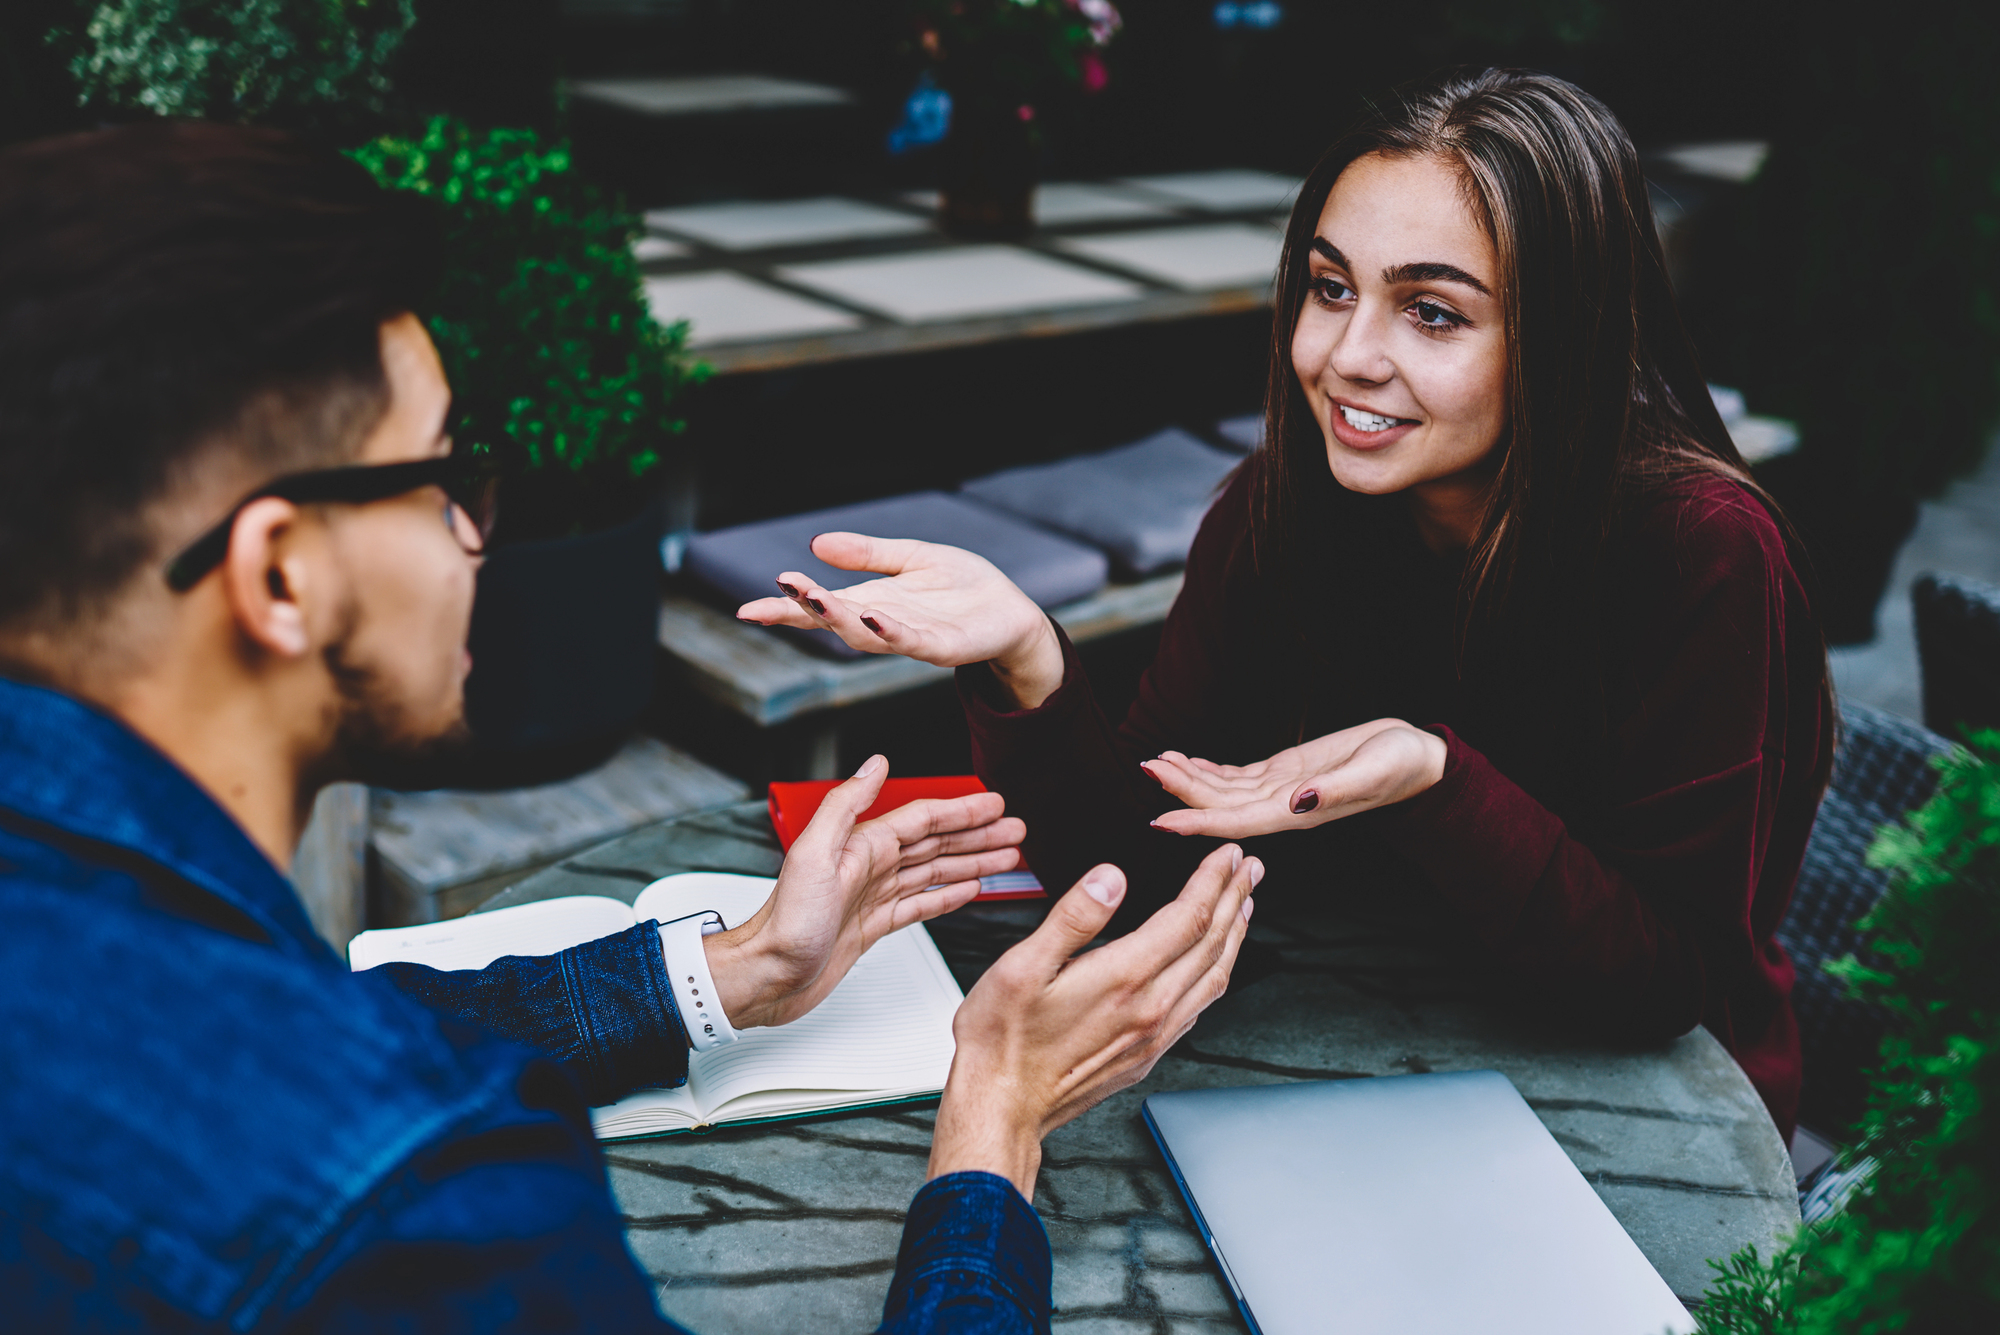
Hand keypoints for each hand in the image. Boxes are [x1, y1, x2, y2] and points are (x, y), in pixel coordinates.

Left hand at [704, 755, 1025, 1029]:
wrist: (766, 974)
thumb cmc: (784, 922)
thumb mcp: (813, 853)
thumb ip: (846, 804)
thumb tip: (876, 763)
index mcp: (862, 846)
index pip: (924, 820)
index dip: (962, 810)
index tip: (994, 804)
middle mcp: (870, 867)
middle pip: (937, 843)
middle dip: (978, 835)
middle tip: (1014, 830)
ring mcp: (874, 896)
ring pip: (935, 872)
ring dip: (972, 862)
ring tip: (1006, 857)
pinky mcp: (873, 926)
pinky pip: (921, 903)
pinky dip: (949, 895)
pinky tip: (969, 889)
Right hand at [734, 532, 1064, 708]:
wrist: (1011, 613)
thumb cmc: (962, 588)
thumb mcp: (911, 558)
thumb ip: (868, 554)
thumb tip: (817, 544)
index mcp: (871, 602)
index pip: (821, 607)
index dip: (786, 608)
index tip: (748, 608)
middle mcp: (884, 624)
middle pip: (835, 621)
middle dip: (806, 610)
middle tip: (780, 592)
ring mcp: (911, 638)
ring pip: (867, 634)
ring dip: (839, 618)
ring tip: (813, 599)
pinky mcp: (943, 646)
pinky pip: (912, 641)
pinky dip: (891, 632)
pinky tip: (873, 617)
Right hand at [926, 843, 1261, 1198]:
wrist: (1003, 1109)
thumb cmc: (1002, 1041)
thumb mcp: (1020, 967)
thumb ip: (1072, 918)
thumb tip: (1110, 878)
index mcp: (1123, 979)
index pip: (1188, 918)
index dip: (1212, 881)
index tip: (1227, 855)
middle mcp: (1150, 1009)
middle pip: (1212, 944)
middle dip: (1235, 899)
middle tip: (1250, 868)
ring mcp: (1153, 1035)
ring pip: (1213, 978)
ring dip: (1234, 936)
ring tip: (1243, 906)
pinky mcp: (1146, 1054)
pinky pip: (1198, 1007)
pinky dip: (1215, 974)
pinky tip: (1211, 966)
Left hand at [1141, 718, 1446, 839]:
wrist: (1416, 760)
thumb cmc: (1399, 767)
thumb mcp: (1372, 773)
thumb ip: (1334, 791)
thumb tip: (1298, 803)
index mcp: (1297, 815)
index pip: (1236, 823)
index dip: (1197, 823)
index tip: (1160, 821)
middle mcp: (1281, 807)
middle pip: (1220, 804)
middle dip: (1181, 790)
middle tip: (1146, 767)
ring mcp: (1280, 791)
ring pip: (1223, 789)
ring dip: (1188, 777)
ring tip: (1156, 760)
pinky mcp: (1282, 772)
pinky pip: (1236, 775)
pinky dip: (1208, 768)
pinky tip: (1184, 760)